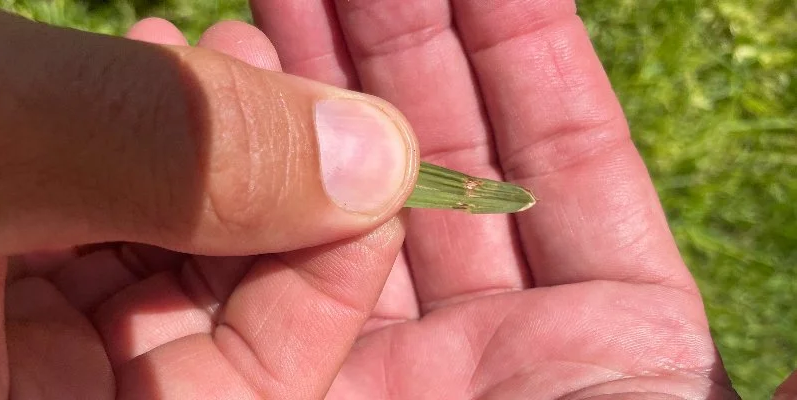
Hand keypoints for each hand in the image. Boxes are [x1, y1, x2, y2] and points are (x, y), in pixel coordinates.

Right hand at [0, 3, 420, 398]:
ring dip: (217, 159)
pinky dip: (147, 149)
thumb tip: (378, 159)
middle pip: (214, 332)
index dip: (328, 286)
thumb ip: (173, 152)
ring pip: (168, 266)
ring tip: (214, 56)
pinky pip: (105, 226)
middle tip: (304, 93)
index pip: (242, 398)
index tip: (375, 165)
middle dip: (274, 203)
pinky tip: (150, 65)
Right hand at [250, 0, 739, 397]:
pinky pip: (275, 268)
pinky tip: (246, 95)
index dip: (522, 41)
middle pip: (443, 149)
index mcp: (611, 324)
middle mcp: (498, 327)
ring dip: (318, 84)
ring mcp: (401, 354)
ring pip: (350, 192)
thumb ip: (793, 392)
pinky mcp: (309, 385)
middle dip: (401, 39)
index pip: (565, 146)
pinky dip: (256, 180)